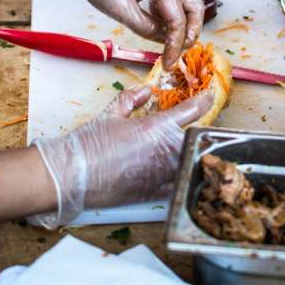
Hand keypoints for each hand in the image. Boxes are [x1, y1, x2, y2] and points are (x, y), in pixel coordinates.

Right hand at [31, 86, 212, 227]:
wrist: (74, 175)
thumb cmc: (90, 144)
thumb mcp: (110, 113)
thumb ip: (130, 99)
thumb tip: (145, 91)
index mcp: (156, 126)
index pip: (191, 110)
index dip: (204, 100)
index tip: (210, 95)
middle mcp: (165, 149)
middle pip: (196, 137)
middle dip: (198, 130)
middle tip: (195, 126)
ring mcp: (163, 173)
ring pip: (190, 160)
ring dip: (191, 153)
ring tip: (190, 149)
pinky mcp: (156, 192)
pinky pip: (178, 182)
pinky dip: (181, 175)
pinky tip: (177, 172)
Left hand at [46, 0, 204, 68]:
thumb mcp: (119, 9)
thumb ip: (145, 27)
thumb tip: (163, 40)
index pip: (177, 18)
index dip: (175, 44)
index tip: (169, 63)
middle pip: (194, 6)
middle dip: (191, 31)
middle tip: (180, 51)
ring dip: (186, 20)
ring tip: (175, 40)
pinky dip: (176, 10)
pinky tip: (162, 23)